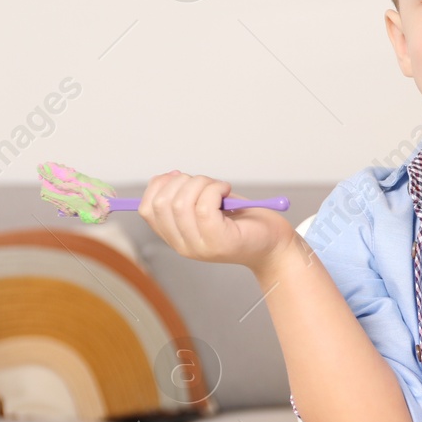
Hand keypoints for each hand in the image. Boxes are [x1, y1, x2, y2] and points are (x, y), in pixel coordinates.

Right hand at [139, 171, 295, 274]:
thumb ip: (186, 194)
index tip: (179, 176)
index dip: (158, 186)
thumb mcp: (209, 204)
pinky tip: (226, 191)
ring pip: (182, 203)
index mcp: (176, 237)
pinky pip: (204, 206)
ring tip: (220, 188)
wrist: (274, 244)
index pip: (147, 209)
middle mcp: (183, 246)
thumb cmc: (244, 220)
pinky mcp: (219, 240)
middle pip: (162, 203)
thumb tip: (168, 176)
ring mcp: (200, 246)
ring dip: (202, 184)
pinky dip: (215, 189)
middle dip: (183, 182)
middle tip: (208, 183)